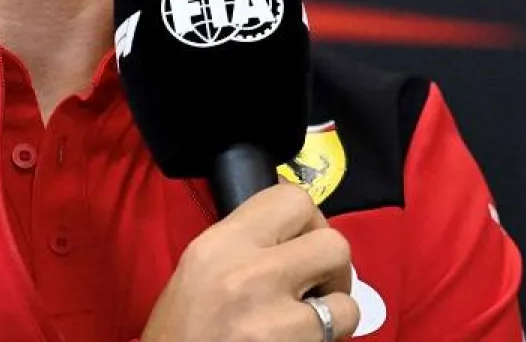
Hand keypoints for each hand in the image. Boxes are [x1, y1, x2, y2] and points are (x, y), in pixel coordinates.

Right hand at [141, 182, 360, 341]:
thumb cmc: (179, 332)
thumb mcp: (199, 269)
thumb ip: (244, 243)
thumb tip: (290, 229)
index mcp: (221, 244)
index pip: (292, 199)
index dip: (309, 219)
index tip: (303, 237)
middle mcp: (248, 274)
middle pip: (333, 243)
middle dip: (332, 265)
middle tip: (316, 282)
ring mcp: (271, 320)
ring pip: (346, 302)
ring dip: (334, 311)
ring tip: (310, 319)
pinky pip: (332, 339)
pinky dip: (325, 340)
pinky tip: (300, 340)